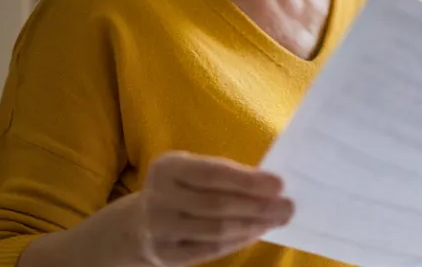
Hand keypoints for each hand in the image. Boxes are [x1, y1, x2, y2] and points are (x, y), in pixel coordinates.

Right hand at [17, 152, 292, 266]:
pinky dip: (239, 241)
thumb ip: (224, 174)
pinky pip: (210, 250)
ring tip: (277, 219)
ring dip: (253, 226)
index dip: (248, 180)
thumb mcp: (190, 170)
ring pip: (216, 231)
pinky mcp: (166, 255)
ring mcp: (160, 229)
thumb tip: (272, 184)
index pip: (213, 173)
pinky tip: (257, 232)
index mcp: (167, 167)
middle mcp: (159, 197)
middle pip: (218, 205)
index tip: (279, 183)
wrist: (134, 226)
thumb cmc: (179, 189)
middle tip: (288, 206)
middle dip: (258, 206)